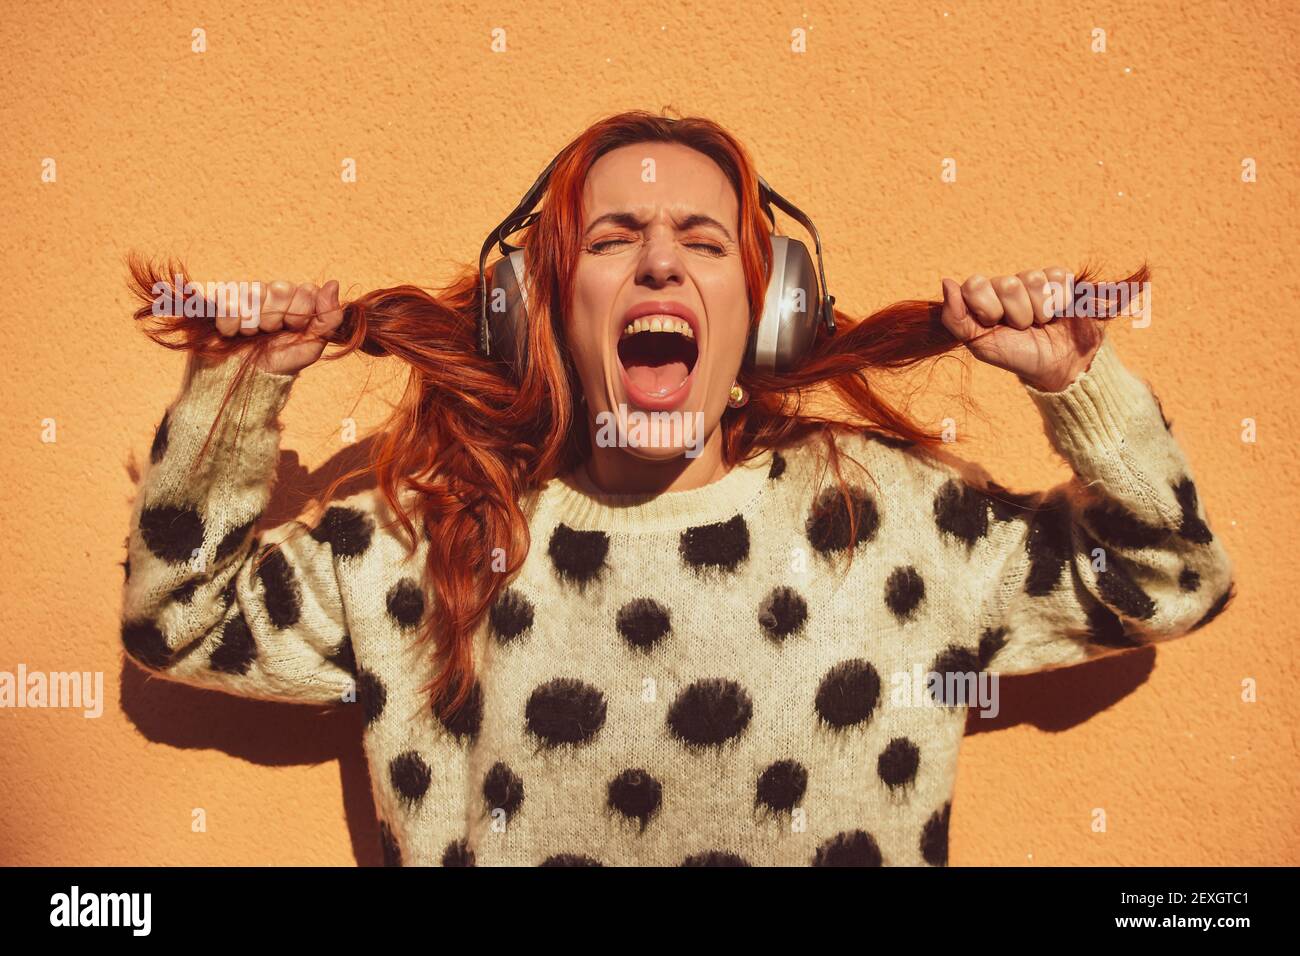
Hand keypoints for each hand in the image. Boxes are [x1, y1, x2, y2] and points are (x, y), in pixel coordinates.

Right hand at [210, 279, 344, 375]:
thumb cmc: (281, 362)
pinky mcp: (221, 299)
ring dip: (253, 321)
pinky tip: (232, 333)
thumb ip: (329, 317)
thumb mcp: (312, 345)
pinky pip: (227, 298)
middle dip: (275, 318)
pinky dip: (231, 322)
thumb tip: (334, 283)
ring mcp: (247, 295)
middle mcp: (274, 293)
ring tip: (251, 335)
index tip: (293, 329)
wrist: (247, 380)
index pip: (306, 290)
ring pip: (254, 292)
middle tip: (270, 333)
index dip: (299, 313)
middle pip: (280, 288)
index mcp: (298, 301)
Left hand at [938, 266, 1102, 391]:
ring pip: (1033, 280)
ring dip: (1040, 310)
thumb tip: (947, 282)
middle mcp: (1005, 285)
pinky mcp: (1060, 279)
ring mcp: (1032, 280)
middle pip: (1007, 284)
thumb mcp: (980, 345)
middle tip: (1022, 328)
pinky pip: (1057, 276)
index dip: (987, 309)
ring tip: (1041, 323)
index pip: (975, 285)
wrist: (1058, 366)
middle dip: (1017, 314)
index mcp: (982, 298)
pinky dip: (1060, 301)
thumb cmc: (1018, 355)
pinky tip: (1058, 312)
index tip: (994, 325)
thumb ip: (955, 318)